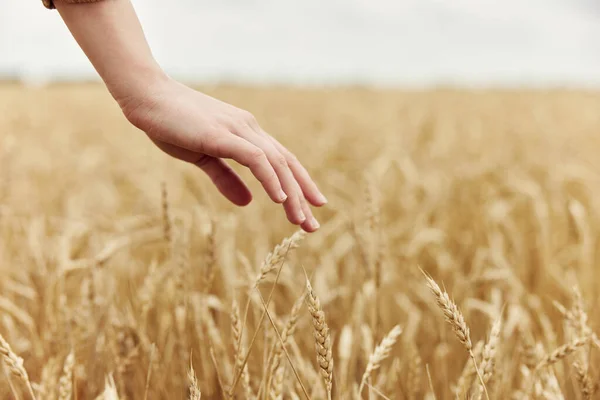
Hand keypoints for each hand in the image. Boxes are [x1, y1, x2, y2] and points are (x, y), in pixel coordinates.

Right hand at [117, 76, 326, 231]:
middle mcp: (249, 128)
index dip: (300, 183)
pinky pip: (254, 158)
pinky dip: (270, 178)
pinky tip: (280, 198)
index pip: (282, 160)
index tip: (314, 205)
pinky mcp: (221, 134)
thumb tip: (247, 203)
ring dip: (291, 193)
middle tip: (313, 226)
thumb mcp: (203, 157)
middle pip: (286, 164)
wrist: (147, 98)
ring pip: (276, 163)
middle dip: (303, 195)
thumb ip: (225, 178)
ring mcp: (237, 129)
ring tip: (301, 220)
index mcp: (246, 132)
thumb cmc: (172, 124)